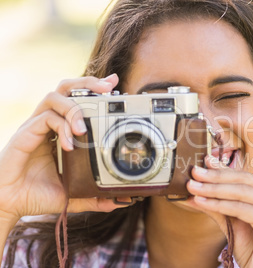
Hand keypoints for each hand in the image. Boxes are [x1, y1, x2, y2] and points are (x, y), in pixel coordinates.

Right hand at [0, 74, 130, 221]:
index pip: (77, 100)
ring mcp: (35, 127)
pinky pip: (45, 118)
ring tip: (84, 129)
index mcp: (60, 131)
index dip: (94, 90)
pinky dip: (61, 127)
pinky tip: (69, 145)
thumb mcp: (74, 194)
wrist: (9, 204)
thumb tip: (122, 201)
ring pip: (55, 97)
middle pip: (66, 88)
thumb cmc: (37, 194)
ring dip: (74, 109)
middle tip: (108, 87)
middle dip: (88, 82)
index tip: (114, 85)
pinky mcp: (24, 134)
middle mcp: (48, 124)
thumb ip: (96, 195)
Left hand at [186, 155, 252, 267]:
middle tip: (194, 173)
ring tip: (193, 187)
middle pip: (244, 181)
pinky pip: (241, 208)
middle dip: (216, 177)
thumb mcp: (235, 220)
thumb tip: (197, 183)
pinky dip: (219, 204)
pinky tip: (202, 202)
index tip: (203, 164)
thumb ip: (220, 201)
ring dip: (213, 189)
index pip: (247, 177)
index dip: (223, 170)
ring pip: (241, 192)